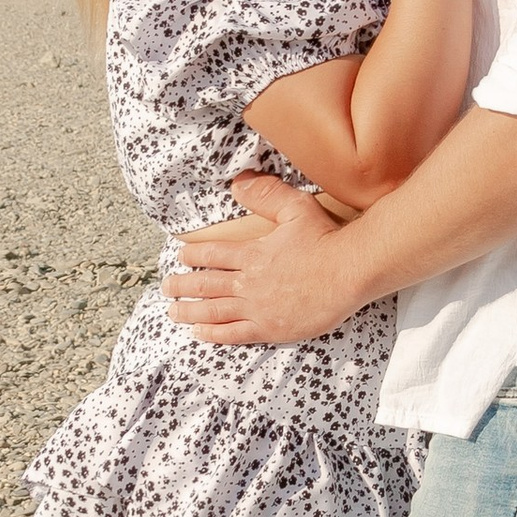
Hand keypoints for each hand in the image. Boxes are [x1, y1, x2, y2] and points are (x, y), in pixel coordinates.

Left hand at [168, 184, 351, 343]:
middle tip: (166, 287)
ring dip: (189, 311)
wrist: (350, 272)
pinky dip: (213, 334)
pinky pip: (234, 333)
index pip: (213, 254)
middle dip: (182, 285)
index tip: (180, 256)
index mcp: (252, 253)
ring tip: (172, 311)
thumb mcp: (295, 207)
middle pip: (206, 284)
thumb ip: (265, 194)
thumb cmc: (326, 239)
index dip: (193, 254)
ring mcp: (258, 307)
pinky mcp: (271, 328)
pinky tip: (199, 333)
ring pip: (213, 311)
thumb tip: (237, 182)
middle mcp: (249, 282)